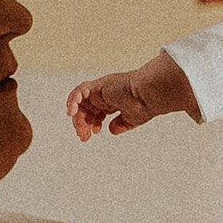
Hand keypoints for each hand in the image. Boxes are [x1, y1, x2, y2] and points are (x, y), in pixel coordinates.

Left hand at [67, 52, 193, 140]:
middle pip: (85, 108)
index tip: (92, 134)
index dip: (90, 123)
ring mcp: (101, 89)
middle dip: (82, 123)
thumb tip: (111, 130)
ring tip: (81, 130)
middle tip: (84, 136)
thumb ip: (120, 124)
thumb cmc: (146, 104)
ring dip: (77, 117)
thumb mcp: (131, 119)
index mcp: (113, 100)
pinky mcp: (98, 85)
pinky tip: (72, 113)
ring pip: (80, 101)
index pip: (94, 111)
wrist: (150, 94)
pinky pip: (79, 91)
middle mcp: (105, 93)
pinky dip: (72, 101)